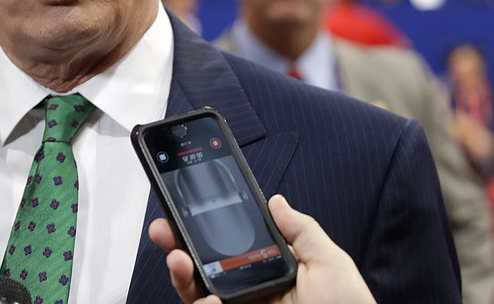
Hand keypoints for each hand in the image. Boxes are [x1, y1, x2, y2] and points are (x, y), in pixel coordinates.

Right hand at [148, 195, 376, 303]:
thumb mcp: (329, 264)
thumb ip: (301, 231)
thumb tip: (275, 201)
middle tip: (164, 232)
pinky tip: (210, 302)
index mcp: (266, 271)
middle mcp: (248, 293)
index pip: (227, 247)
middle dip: (177, 245)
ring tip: (179, 261)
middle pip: (201, 268)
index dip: (203, 229)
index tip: (186, 210)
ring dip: (180, 274)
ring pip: (196, 294)